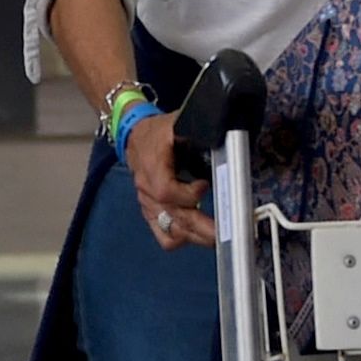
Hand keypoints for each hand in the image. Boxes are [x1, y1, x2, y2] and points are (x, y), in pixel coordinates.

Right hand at [125, 113, 211, 250]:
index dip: (187, 194)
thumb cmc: (159, 130)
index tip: (204, 184)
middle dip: (201, 228)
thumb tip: (220, 134)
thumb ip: (197, 129)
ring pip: (170, 231)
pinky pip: (163, 235)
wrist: (134, 136)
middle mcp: (147, 191)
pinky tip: (197, 234)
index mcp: (151, 166)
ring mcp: (148, 205)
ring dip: (195, 236)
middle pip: (172, 218)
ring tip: (217, 236)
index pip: (165, 191)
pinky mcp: (151, 213)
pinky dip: (182, 238)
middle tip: (225, 233)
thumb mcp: (176, 121)